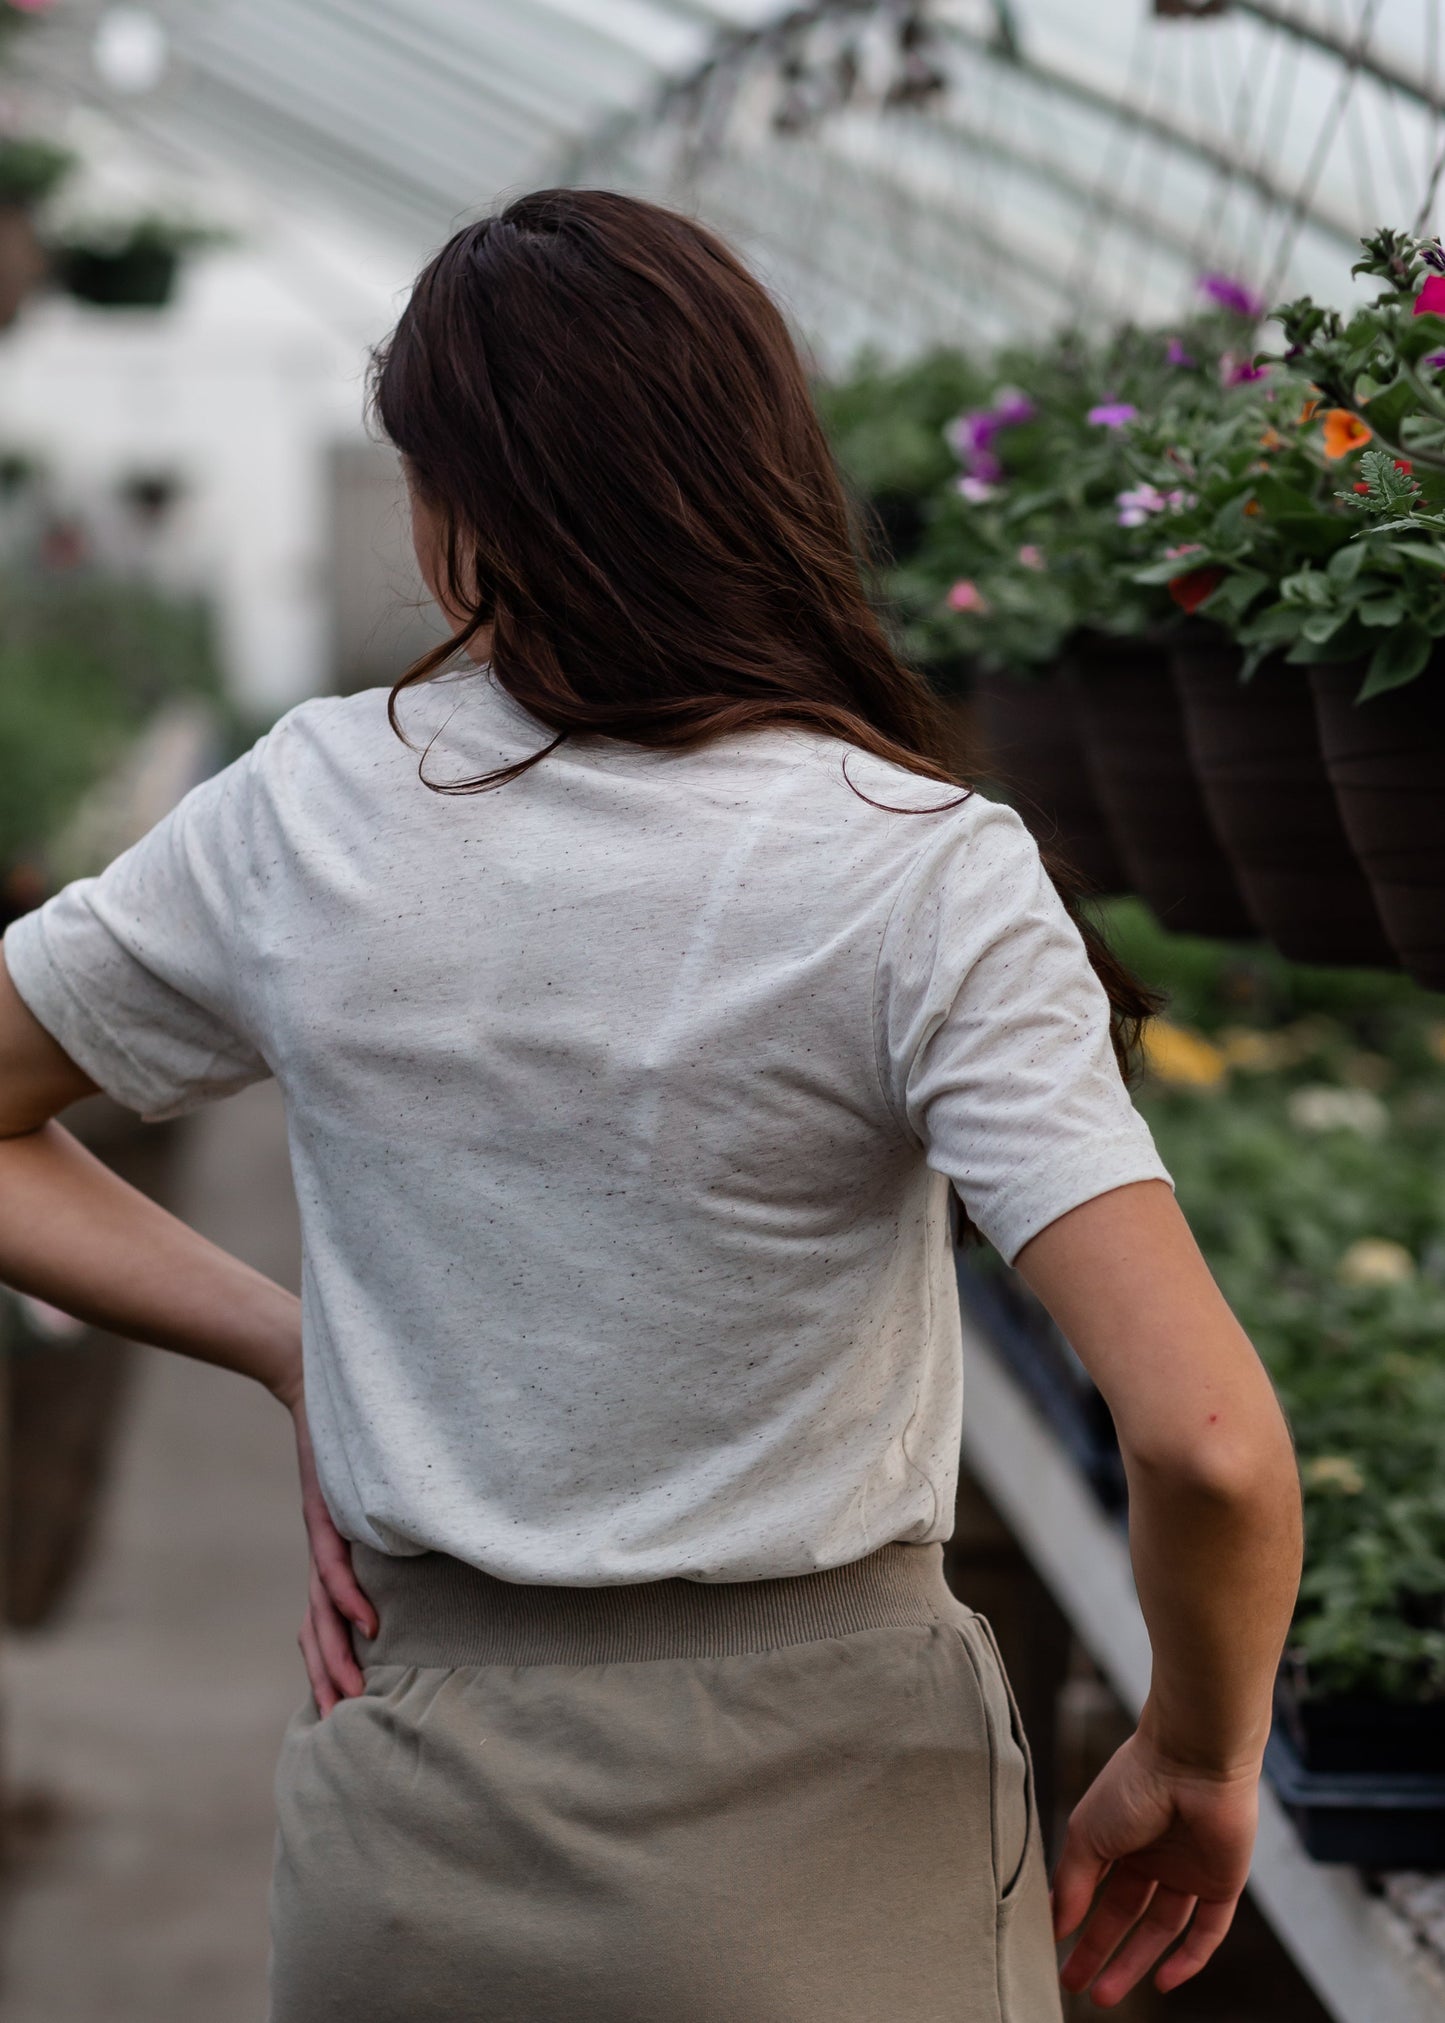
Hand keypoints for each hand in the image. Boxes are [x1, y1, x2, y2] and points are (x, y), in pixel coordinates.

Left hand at [289, 1397, 376, 1716]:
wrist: (317, 1389)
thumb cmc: (356, 1439)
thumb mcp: (378, 1493)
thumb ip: (398, 1526)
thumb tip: (447, 1543)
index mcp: (333, 1558)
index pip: (323, 1623)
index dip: (329, 1665)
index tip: (345, 1707)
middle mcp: (323, 1556)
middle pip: (317, 1631)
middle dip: (327, 1677)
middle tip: (340, 1721)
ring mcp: (322, 1538)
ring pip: (320, 1611)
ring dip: (334, 1655)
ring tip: (351, 1691)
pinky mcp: (323, 1515)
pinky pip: (333, 1567)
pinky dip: (349, 1598)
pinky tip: (367, 1625)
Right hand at [1051, 1727, 1258, 2007]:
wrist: (1193, 1761)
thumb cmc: (1133, 1784)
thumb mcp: (1087, 1834)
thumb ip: (1073, 1882)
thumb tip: (1054, 1925)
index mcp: (1118, 1836)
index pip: (1095, 1889)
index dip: (1075, 1922)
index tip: (1053, 1952)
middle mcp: (1152, 1855)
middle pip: (1125, 1915)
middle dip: (1100, 1952)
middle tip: (1077, 1985)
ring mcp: (1188, 1871)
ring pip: (1162, 1929)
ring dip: (1135, 1963)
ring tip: (1106, 1995)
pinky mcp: (1222, 1883)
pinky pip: (1207, 1931)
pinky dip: (1189, 1960)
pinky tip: (1165, 1984)